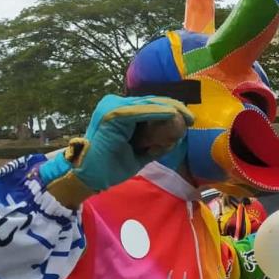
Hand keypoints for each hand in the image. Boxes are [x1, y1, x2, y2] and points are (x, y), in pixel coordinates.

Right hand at [38, 95, 192, 207]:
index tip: (188, 120)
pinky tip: (172, 116)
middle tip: (191, 118)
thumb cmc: (110, 167)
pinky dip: (157, 113)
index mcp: (120, 111)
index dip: (170, 110)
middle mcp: (114, 104)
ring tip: (185, 117)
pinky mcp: (113, 114)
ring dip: (169, 110)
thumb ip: (155, 144)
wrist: (87, 177)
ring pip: (148, 104)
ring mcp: (112, 107)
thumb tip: (176, 138)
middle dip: (174, 108)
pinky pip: (140, 111)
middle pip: (151, 101)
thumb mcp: (139, 152)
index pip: (149, 106)